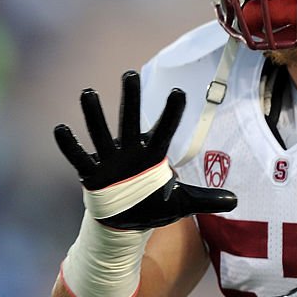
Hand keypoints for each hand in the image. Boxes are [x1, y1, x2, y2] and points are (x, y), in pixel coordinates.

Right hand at [54, 70, 235, 229]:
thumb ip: (206, 199)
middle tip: (130, 73)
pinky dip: (69, 146)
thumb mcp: (181, 204)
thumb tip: (236, 200)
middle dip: (131, 99)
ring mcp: (110, 161)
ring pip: (101, 133)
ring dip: (94, 115)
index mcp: (153, 156)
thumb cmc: (152, 205)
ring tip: (88, 92)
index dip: (171, 113)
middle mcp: (130, 152)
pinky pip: (78, 157)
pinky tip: (60, 128)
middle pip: (130, 121)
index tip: (179, 92)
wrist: (125, 223)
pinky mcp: (92, 175)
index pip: (164, 130)